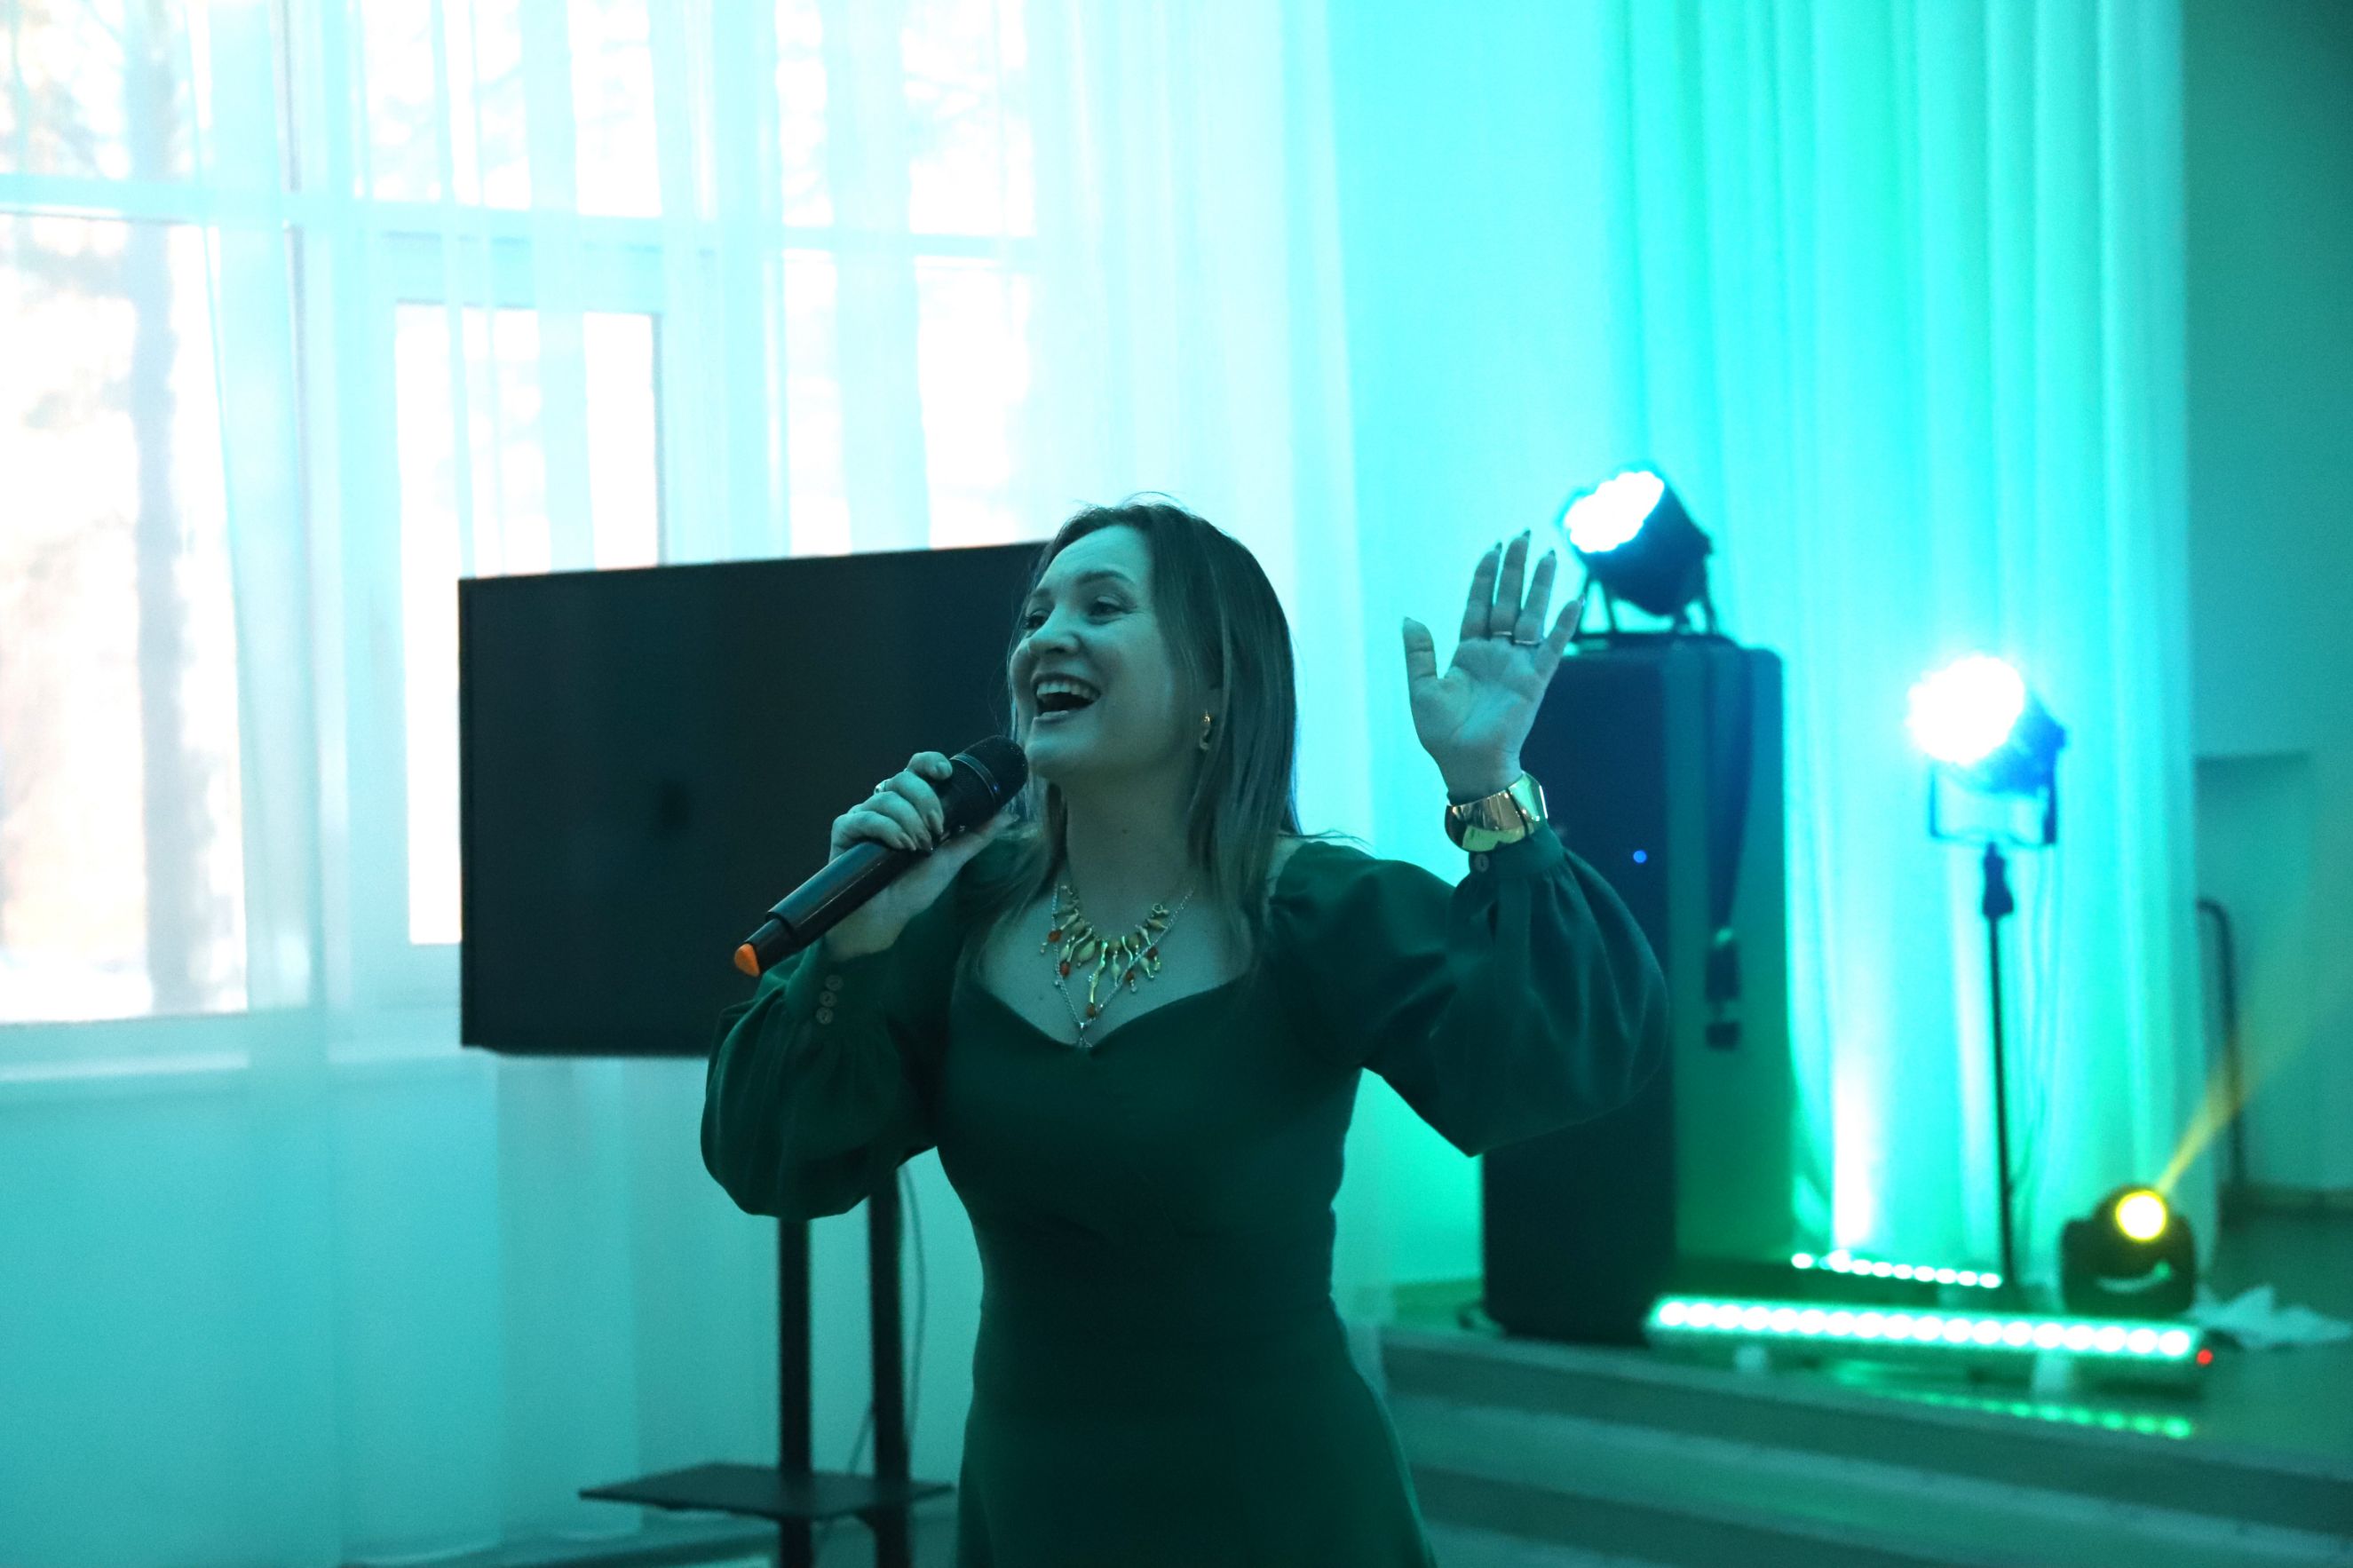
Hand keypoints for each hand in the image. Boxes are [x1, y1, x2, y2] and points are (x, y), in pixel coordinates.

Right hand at [822, 752, 1013, 957]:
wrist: (887, 917)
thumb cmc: (913, 888)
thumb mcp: (951, 859)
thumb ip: (976, 835)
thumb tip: (1007, 815)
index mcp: (909, 805)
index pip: (917, 769)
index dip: (930, 763)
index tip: (946, 774)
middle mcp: (885, 805)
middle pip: (903, 778)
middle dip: (925, 800)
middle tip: (937, 828)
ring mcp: (863, 816)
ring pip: (886, 797)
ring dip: (909, 820)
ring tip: (919, 846)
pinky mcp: (844, 831)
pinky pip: (864, 817)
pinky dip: (886, 829)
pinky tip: (900, 846)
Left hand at [1400, 531, 1585, 794]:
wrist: (1466, 765)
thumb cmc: (1442, 734)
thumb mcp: (1421, 689)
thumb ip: (1419, 653)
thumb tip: (1409, 617)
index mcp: (1468, 652)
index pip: (1478, 604)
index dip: (1485, 576)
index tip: (1493, 547)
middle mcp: (1495, 653)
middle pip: (1507, 601)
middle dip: (1514, 569)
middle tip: (1523, 535)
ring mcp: (1516, 665)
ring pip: (1530, 616)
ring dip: (1539, 586)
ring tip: (1547, 555)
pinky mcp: (1533, 681)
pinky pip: (1550, 648)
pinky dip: (1562, 626)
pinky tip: (1573, 601)